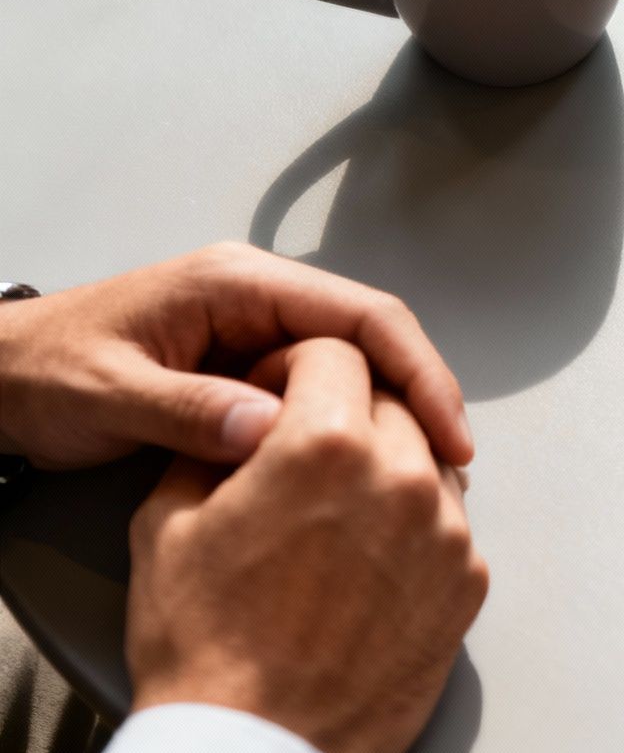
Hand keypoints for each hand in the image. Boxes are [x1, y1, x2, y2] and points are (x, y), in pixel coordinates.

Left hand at [0, 242, 468, 468]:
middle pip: (375, 334)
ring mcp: (257, 324)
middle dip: (422, 392)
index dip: (416, 373)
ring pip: (357, 361)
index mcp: (237, 283)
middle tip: (454, 460)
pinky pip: (326, 385)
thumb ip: (187, 411)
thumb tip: (271, 431)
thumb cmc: (41, 374)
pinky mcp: (250, 359)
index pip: (361, 315)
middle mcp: (259, 293)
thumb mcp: (106, 395)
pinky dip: (357, 422)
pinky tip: (369, 464)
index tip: (448, 431)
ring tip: (424, 469)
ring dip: (395, 410)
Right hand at [127, 339, 487, 752]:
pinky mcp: (469, 583)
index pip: (336, 351)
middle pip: (392, 399)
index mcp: (326, 446)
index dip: (298, 364)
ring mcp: (447, 533)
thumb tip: (244, 417)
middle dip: (349, 408)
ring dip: (390, 464)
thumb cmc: (207, 649)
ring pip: (430, 458)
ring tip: (338, 508)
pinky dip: (415, 525)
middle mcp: (403, 478)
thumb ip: (217, 445)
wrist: (256, 747)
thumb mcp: (168, 522)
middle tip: (308, 448)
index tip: (283, 387)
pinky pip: (450, 523)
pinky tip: (368, 556)